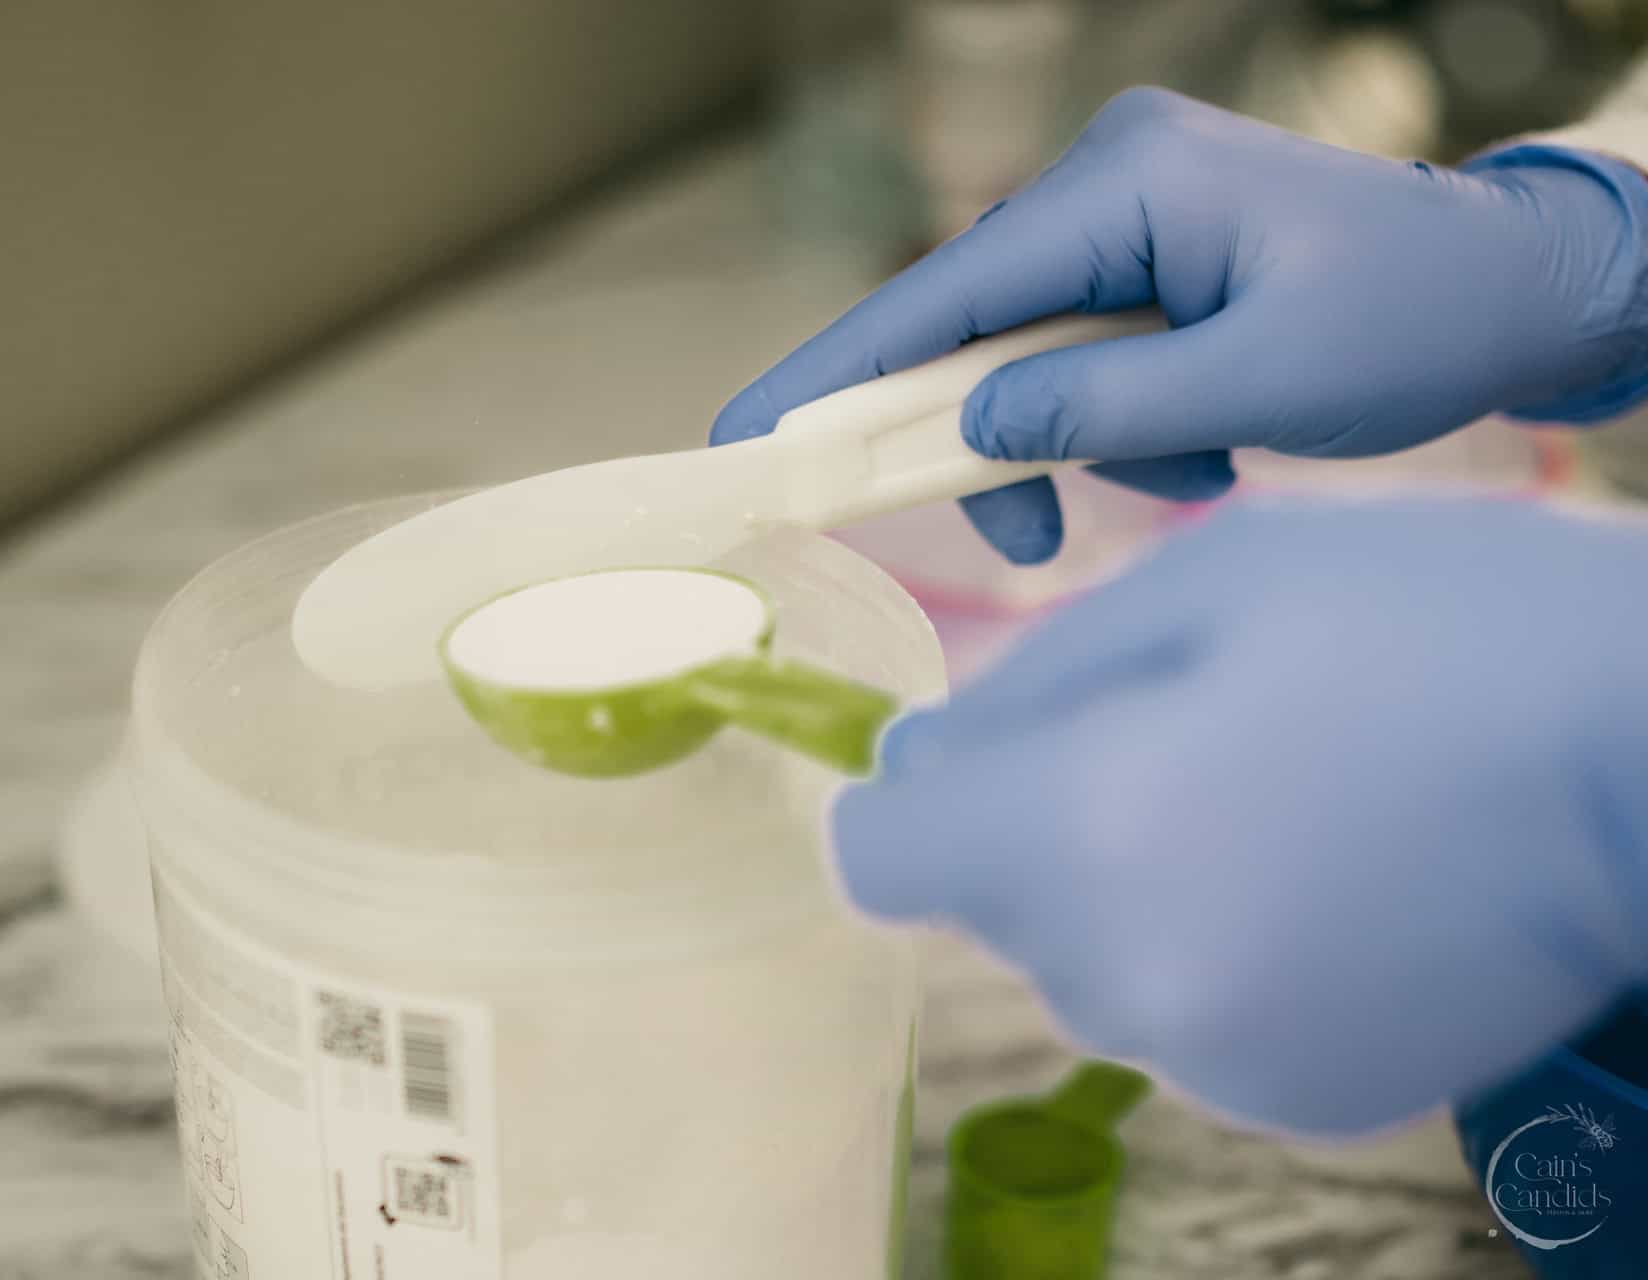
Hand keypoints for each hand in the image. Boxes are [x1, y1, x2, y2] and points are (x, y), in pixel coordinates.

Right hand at [713, 88, 1647, 562]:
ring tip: (1189, 476)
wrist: (1521, 289)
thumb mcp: (1257, 388)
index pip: (946, 290)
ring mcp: (1130, 209)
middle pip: (976, 326)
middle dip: (991, 437)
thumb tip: (976, 429)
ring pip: (1030, 351)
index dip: (839, 370)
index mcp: (1129, 182)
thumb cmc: (1413, 324)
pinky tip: (1205, 445)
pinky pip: (1084, 349)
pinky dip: (1120, 417)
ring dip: (1079, 438)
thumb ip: (1100, 412)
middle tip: (1026, 533)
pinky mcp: (1152, 249)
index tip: (748, 437)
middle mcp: (1111, 178)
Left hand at [833, 499, 1647, 1134]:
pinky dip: (1217, 955)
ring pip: (1089, 963)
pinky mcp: (1292, 1099)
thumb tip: (916, 764)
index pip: (881, 858)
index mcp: (1069, 832)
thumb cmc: (1429, 628)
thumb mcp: (1205, 587)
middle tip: (1190, 736)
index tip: (977, 761)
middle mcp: (1115, 974)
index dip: (911, 804)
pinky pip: (1185, 1017)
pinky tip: (1326, 878)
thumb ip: (1028, 685)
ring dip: (1133, 889)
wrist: (1645, 756)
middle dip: (1041, 825)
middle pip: (992, 906)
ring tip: (1278, 800)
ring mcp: (1207, 1057)